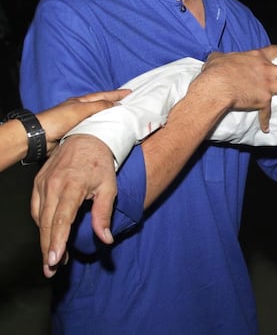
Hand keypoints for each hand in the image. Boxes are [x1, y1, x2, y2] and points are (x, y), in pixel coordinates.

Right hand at [31, 134, 116, 277]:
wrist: (88, 138)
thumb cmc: (101, 163)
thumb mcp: (109, 187)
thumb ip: (104, 214)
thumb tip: (105, 240)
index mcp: (72, 186)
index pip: (61, 220)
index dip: (57, 241)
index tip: (54, 260)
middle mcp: (53, 185)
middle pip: (46, 223)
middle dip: (47, 248)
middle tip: (50, 269)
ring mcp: (42, 183)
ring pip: (38, 218)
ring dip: (44, 239)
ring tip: (53, 257)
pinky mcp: (37, 182)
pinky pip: (35, 208)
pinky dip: (40, 224)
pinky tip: (48, 234)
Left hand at [38, 89, 130, 153]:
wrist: (39, 136)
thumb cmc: (57, 120)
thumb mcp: (80, 109)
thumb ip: (98, 106)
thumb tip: (114, 103)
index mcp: (81, 102)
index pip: (103, 95)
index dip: (116, 94)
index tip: (130, 92)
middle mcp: (80, 110)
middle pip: (102, 106)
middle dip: (115, 104)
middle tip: (129, 104)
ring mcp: (78, 122)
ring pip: (98, 119)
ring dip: (110, 118)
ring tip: (123, 118)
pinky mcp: (76, 134)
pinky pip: (94, 130)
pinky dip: (103, 129)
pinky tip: (109, 133)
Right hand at [200, 44, 276, 129]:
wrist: (218, 86)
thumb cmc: (216, 70)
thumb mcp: (218, 58)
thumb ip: (221, 57)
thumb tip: (215, 58)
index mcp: (257, 57)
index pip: (273, 51)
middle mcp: (267, 70)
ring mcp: (268, 86)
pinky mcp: (263, 101)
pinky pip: (266, 113)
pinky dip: (265, 122)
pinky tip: (266, 129)